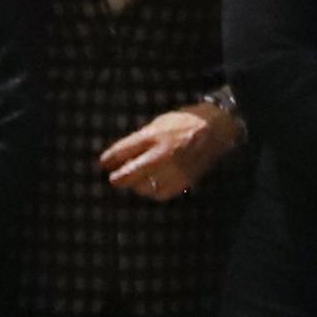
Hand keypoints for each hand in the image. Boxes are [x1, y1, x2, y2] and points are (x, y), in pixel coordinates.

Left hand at [101, 105, 234, 200]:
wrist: (214, 129)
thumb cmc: (183, 123)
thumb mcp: (158, 123)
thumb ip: (140, 139)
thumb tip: (120, 156)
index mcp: (153, 136)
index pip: (123, 150)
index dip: (109, 159)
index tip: (103, 164)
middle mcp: (162, 154)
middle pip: (130, 173)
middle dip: (118, 178)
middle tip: (113, 179)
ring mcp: (173, 169)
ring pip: (144, 187)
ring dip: (136, 186)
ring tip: (134, 182)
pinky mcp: (183, 180)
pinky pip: (161, 194)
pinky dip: (153, 192)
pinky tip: (151, 187)